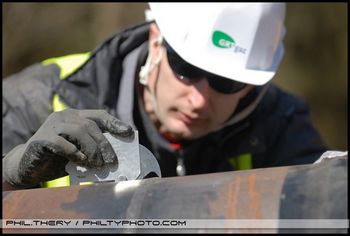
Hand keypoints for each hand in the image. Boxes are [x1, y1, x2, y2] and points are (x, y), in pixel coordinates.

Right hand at [2, 109, 133, 187]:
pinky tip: (81, 162)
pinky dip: (75, 153)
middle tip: (112, 161)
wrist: (28, 165)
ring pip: (79, 131)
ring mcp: (52, 126)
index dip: (115, 123)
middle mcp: (64, 117)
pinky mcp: (42, 138)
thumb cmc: (58, 157)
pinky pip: (62, 144)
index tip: (129, 132)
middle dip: (104, 144)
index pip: (99, 115)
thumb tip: (114, 155)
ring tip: (97, 165)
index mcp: (75, 116)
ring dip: (92, 150)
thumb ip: (91, 147)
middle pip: (91, 125)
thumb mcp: (78, 149)